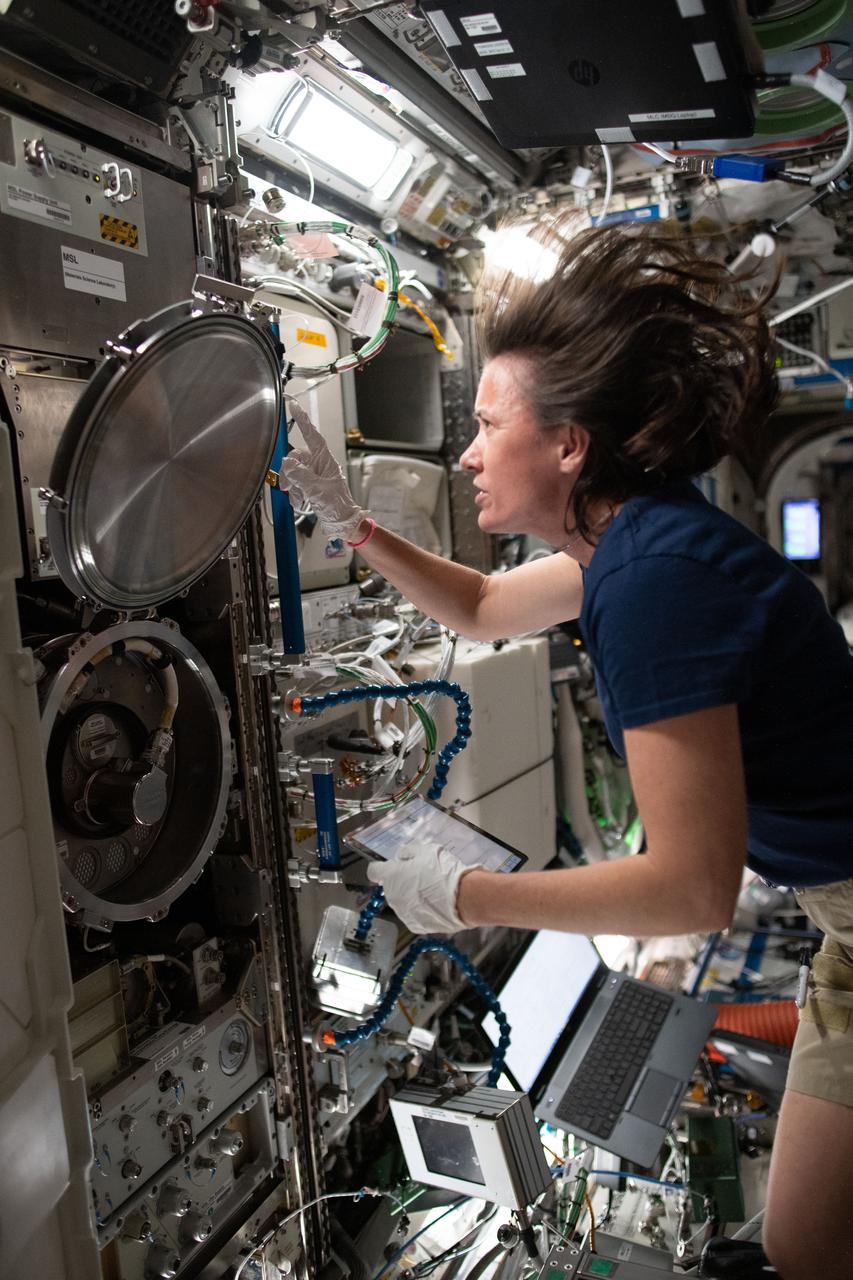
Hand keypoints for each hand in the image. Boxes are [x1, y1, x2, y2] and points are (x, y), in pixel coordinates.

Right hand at [280, 396, 366, 541]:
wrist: (342, 523)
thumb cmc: (337, 506)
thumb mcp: (317, 489)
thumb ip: (300, 475)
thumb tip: (286, 464)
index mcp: (325, 459)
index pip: (311, 434)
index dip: (302, 419)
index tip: (293, 405)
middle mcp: (319, 463)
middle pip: (295, 457)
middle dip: (289, 471)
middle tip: (287, 486)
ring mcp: (314, 473)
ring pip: (293, 471)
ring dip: (291, 485)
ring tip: (297, 498)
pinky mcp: (310, 483)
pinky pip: (295, 481)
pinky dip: (294, 491)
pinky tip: (299, 501)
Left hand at [365, 846, 481, 933]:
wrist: (464, 898)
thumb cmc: (443, 871)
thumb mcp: (427, 850)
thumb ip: (409, 852)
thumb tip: (402, 856)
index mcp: (391, 876)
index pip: (374, 871)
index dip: (381, 868)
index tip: (392, 867)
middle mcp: (392, 896)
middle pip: (391, 887)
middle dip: (401, 882)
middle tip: (421, 877)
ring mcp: (403, 913)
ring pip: (402, 902)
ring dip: (411, 897)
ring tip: (432, 892)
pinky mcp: (416, 926)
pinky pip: (414, 915)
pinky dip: (421, 910)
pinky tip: (435, 905)